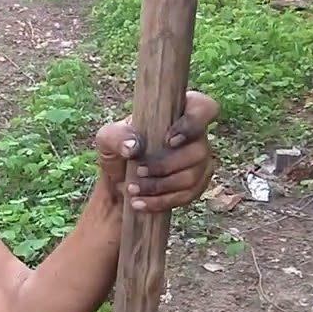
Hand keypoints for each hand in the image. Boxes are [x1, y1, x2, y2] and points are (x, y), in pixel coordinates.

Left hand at [94, 90, 219, 211]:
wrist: (119, 181)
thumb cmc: (118, 150)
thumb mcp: (107, 139)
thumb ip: (117, 136)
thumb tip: (134, 146)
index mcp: (178, 114)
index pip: (204, 108)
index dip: (193, 124)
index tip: (168, 140)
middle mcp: (196, 136)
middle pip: (198, 151)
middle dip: (166, 165)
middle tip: (138, 171)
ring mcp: (200, 161)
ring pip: (193, 176)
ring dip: (161, 186)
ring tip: (133, 189)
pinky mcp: (197, 185)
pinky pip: (188, 195)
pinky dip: (162, 201)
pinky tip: (140, 203)